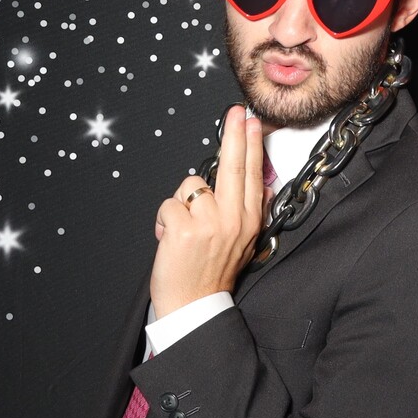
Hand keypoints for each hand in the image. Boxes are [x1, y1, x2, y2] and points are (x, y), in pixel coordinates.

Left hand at [149, 105, 265, 316]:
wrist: (195, 305)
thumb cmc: (213, 273)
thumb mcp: (244, 242)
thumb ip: (246, 211)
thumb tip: (254, 183)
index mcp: (249, 220)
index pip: (252, 174)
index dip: (252, 144)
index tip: (252, 121)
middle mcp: (234, 218)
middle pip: (233, 165)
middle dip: (234, 133)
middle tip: (235, 112)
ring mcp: (211, 222)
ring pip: (191, 186)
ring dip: (180, 204)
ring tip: (183, 229)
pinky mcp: (186, 229)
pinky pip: (169, 205)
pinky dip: (162, 221)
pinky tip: (169, 238)